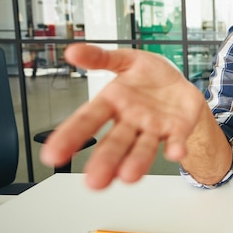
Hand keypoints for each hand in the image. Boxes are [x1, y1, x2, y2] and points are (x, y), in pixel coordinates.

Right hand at [40, 43, 204, 188]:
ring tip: (129, 176)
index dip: (71, 136)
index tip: (53, 155)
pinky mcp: (177, 130)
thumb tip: (73, 51)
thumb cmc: (150, 75)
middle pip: (115, 142)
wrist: (180, 83)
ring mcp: (153, 128)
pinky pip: (176, 140)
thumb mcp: (125, 59)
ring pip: (142, 147)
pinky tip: (175, 153)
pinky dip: (176, 147)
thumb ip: (100, 58)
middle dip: (106, 161)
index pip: (88, 120)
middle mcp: (130, 121)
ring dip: (136, 162)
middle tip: (94, 180)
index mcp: (113, 102)